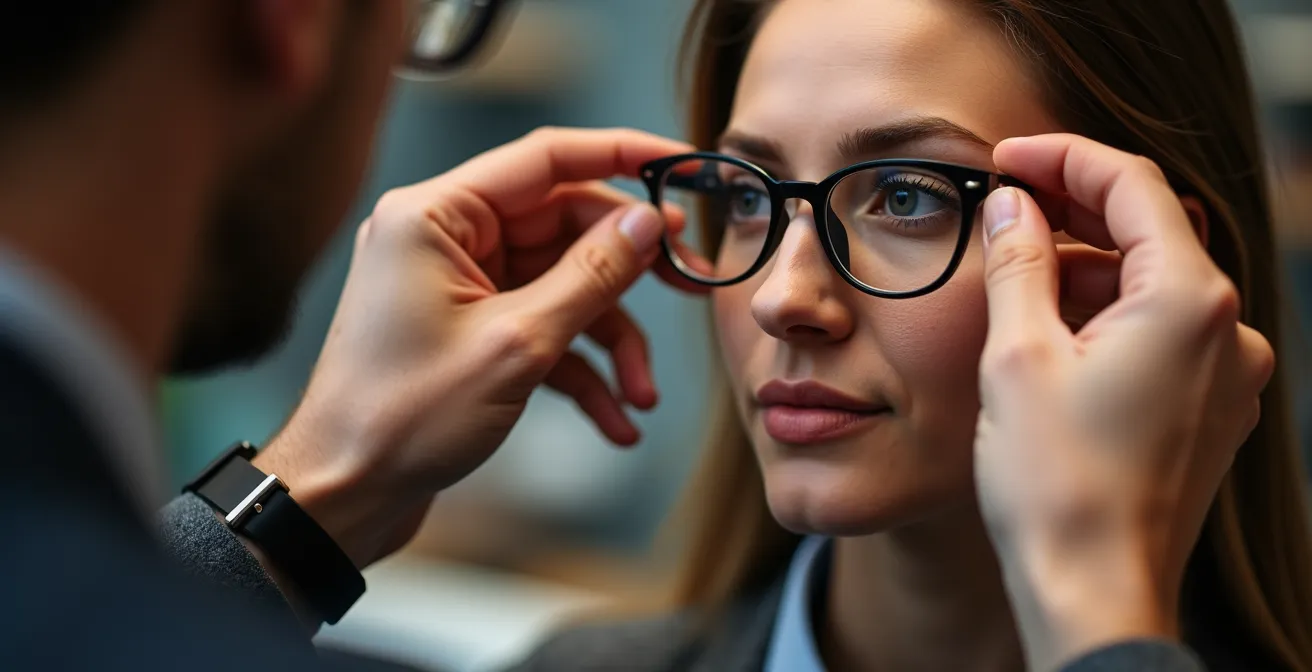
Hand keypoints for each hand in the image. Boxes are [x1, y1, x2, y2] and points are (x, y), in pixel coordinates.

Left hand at [253, 127, 695, 569]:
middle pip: (565, 226)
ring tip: (643, 393)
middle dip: (631, 268)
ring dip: (611, 339)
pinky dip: (581, 370)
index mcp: (437, 216)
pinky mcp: (469, 331)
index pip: (548, 159)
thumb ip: (591, 276)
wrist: (343, 497)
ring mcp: (458, 286)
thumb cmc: (401, 419)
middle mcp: (445, 239)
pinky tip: (616, 418)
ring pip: (563, 286)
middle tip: (692, 285)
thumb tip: (648, 224)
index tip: (686, 165)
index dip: (625, 156)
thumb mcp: (517, 344)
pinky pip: (543, 330)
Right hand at [972, 134, 1273, 670]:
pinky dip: (1106, 319)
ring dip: (1084, 272)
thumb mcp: (1017, 355)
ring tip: (1013, 284)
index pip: (1133, 185)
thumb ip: (1019, 262)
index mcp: (1188, 302)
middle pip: (1147, 234)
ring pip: (1151, 286)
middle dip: (1071, 215)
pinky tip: (1049, 337)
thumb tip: (1011, 204)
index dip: (1063, 158)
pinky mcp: (1211, 410)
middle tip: (1002, 211)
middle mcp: (1228, 331)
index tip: (1007, 158)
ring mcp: (1228, 375)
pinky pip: (1160, 335)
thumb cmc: (1055, 483)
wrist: (1093, 591)